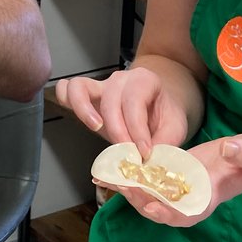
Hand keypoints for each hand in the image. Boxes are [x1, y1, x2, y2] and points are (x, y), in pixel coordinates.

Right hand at [54, 67, 188, 156]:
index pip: (135, 102)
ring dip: (84, 110)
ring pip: (79, 87)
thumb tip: (148, 162)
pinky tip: (81, 122)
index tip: (144, 153)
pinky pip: (66, 90)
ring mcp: (100, 85)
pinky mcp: (86, 95)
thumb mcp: (175, 128)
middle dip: (117, 130)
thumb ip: (164, 143)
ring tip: (97, 129)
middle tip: (126, 153)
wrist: (158, 106)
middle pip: (110, 99)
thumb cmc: (164, 115)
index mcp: (145, 80)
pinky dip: (68, 103)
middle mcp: (120, 79)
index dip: (137, 130)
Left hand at [109, 133, 241, 226]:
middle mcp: (189, 198)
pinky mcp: (172, 174)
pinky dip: (130, 175)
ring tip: (107, 176)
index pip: (188, 214)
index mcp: (209, 198)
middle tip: (122, 184)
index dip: (170, 214)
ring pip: (150, 195)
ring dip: (129, 188)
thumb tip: (229, 148)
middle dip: (139, 199)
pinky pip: (148, 180)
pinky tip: (111, 166)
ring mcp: (179, 188)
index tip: (153, 209)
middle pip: (161, 207)